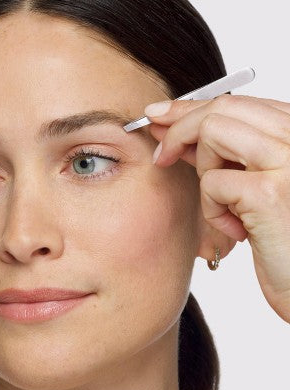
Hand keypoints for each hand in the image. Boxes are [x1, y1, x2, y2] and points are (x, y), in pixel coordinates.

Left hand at [144, 94, 289, 323]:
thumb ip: (222, 155)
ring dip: (202, 170)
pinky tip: (235, 230)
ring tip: (222, 204)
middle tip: (161, 155)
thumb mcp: (251, 187)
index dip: (190, 108)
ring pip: (212, 132)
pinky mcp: (270, 192)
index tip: (159, 115)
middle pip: (220, 108)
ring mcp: (287, 160)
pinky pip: (212, 182)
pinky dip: (211, 209)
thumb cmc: (283, 240)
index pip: (235, 102)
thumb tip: (176, 134)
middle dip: (179, 129)